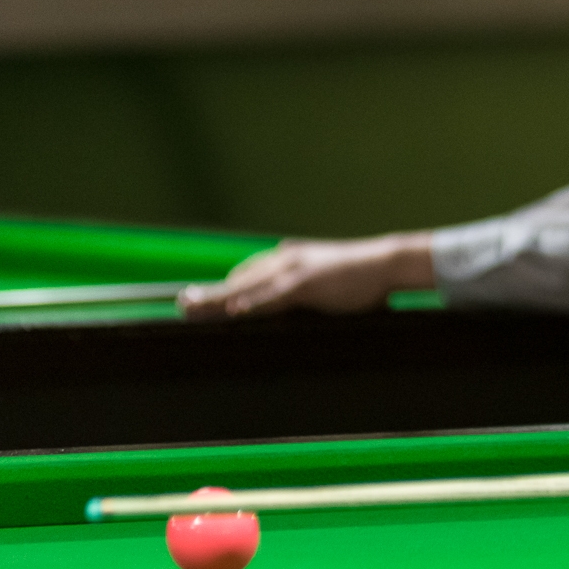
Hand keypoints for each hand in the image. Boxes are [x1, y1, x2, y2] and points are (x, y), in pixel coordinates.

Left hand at [177, 235, 434, 320]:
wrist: (387, 263)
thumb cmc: (363, 278)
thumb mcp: (327, 283)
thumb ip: (306, 291)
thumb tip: (295, 306)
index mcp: (289, 258)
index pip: (247, 275)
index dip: (222, 289)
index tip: (199, 298)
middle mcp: (286, 259)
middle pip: (239, 279)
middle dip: (210, 295)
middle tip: (181, 304)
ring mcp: (294, 269)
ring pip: (247, 286)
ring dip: (217, 299)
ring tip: (191, 307)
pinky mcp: (306, 282)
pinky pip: (272, 296)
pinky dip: (252, 303)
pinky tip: (234, 310)